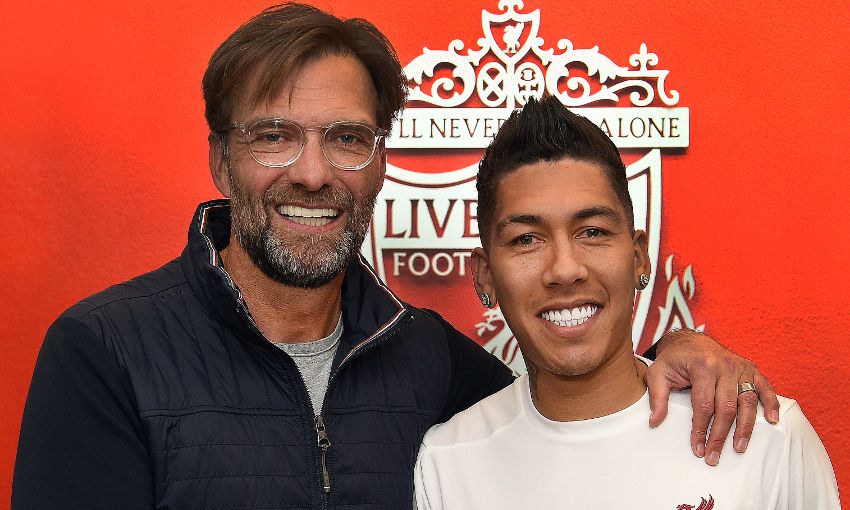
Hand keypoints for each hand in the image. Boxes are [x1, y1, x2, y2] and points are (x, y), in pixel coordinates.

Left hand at [644, 328, 778, 465]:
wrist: (689, 340)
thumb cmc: (673, 359)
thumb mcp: (658, 373)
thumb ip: (657, 397)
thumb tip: (655, 422)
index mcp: (702, 366)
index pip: (703, 405)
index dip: (700, 429)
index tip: (697, 449)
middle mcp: (724, 366)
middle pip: (726, 408)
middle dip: (719, 436)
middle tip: (713, 457)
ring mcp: (740, 367)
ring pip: (747, 402)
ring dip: (745, 428)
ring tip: (738, 448)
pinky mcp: (751, 369)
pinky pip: (765, 388)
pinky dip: (771, 404)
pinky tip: (772, 421)